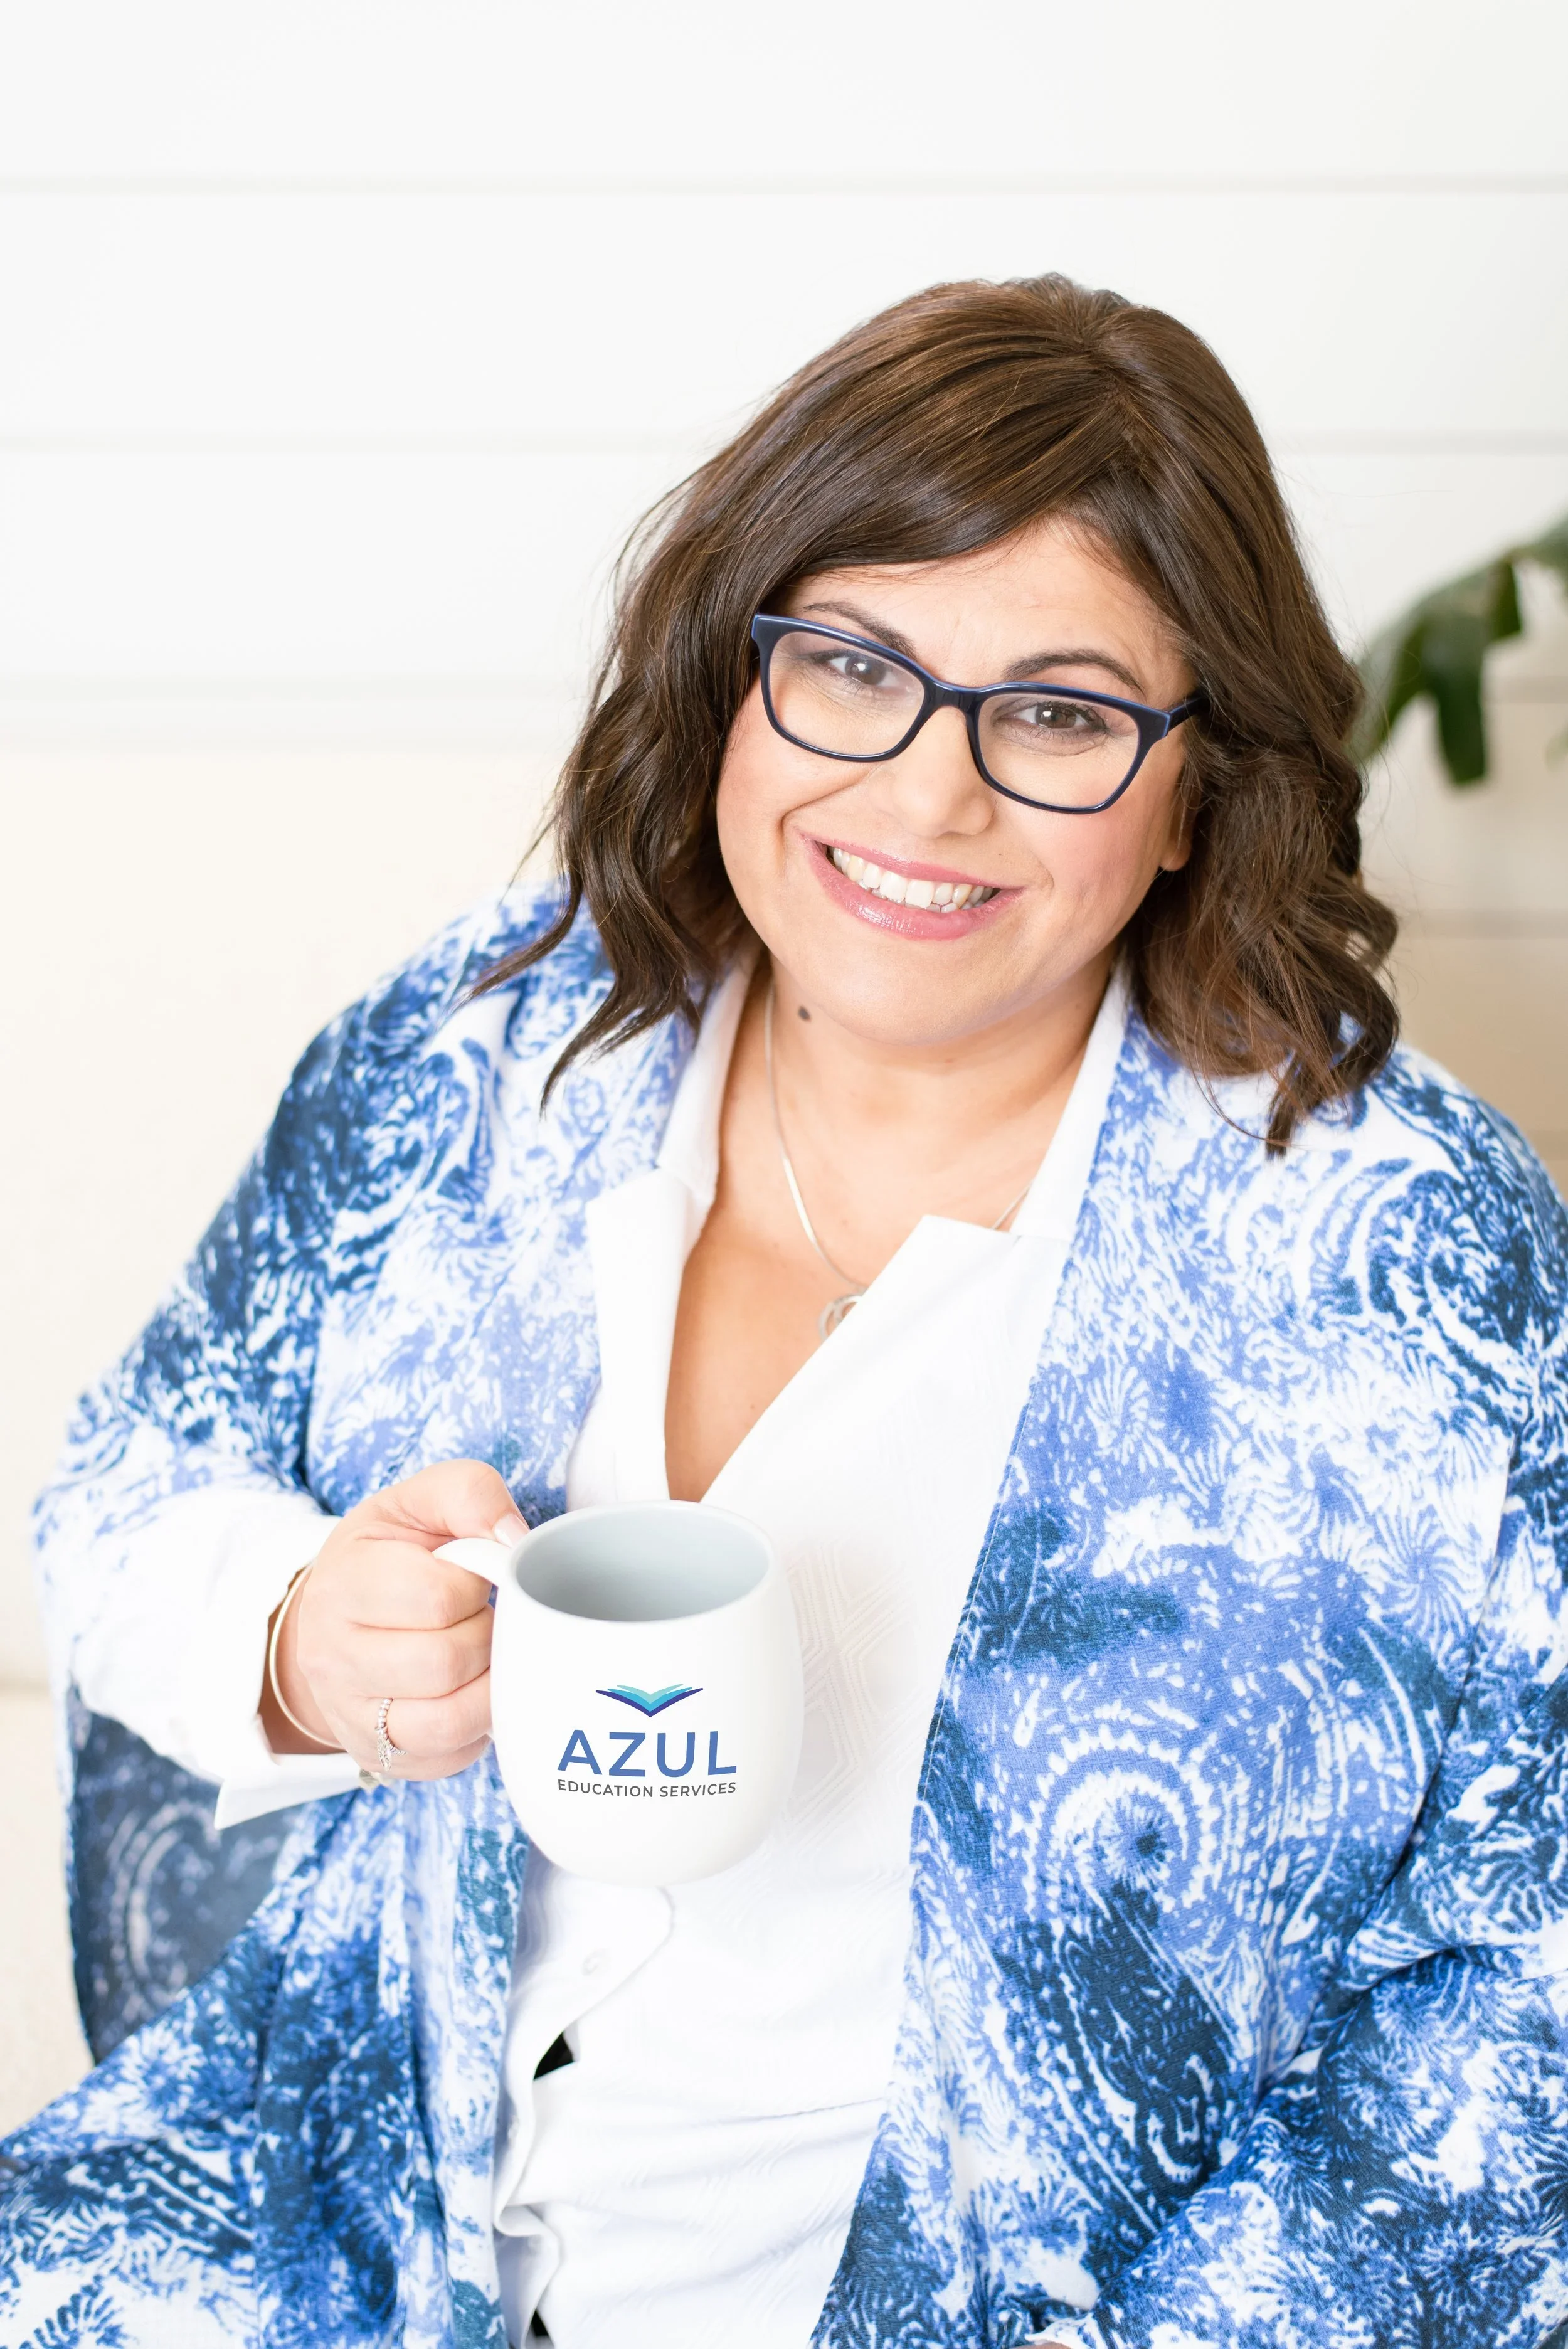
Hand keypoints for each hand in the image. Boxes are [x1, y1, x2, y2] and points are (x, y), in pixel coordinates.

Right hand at [262, 1459, 526, 1779]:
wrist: (338, 1616)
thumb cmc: (390, 1555)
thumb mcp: (419, 1502)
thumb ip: (469, 1494)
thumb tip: (513, 1539)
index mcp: (343, 1583)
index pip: (437, 1597)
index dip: (475, 1585)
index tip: (472, 1576)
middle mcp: (332, 1656)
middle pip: (444, 1663)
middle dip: (485, 1636)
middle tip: (481, 1617)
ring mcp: (351, 1715)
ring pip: (447, 1721)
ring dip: (487, 1686)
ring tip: (484, 1655)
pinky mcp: (379, 1757)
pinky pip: (448, 1757)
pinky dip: (477, 1726)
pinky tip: (471, 1690)